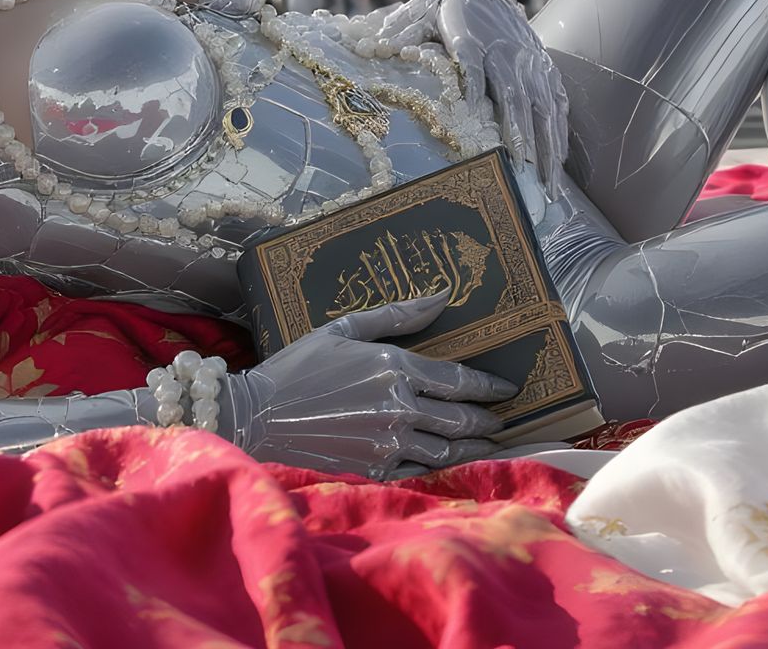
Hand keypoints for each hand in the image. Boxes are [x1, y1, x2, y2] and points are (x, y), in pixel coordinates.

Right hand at [221, 294, 516, 479]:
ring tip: (484, 442)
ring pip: (447, 449)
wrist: (259, 416)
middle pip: (460, 418)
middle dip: (486, 419)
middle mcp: (399, 407)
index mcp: (394, 367)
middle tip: (502, 418)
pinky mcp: (375, 470)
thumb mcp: (343, 328)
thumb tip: (442, 296)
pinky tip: (448, 462)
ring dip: (471, 446)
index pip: (458, 380)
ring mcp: (389, 443)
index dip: (488, 385)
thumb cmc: (299, 366)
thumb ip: (396, 315)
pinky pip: (422, 472)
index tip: (507, 388)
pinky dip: (441, 466)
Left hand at [381, 0, 569, 195]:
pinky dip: (558, 129)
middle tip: (522, 169)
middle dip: (520, 134)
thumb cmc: (440, 11)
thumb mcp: (419, 15)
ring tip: (546, 179)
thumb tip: (378, 46)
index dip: (473, 87)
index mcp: (472, 39)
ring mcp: (527, 60)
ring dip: (545, 141)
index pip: (473, 65)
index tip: (473, 116)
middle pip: (514, 94)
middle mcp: (505, 50)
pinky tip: (558, 159)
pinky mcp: (541, 66)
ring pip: (541, 103)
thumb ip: (404, 31)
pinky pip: (555, 100)